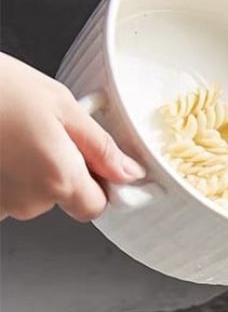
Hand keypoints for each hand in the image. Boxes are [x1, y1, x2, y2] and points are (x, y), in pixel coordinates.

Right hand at [0, 54, 143, 221]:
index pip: (96, 207)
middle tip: (42, 133)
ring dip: (28, 171)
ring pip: (30, 196)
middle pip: (61, 200)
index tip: (91, 163)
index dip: (97, 185)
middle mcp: (30, 201)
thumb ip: (100, 147)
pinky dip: (4, 173)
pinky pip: (4, 193)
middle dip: (60, 173)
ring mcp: (1, 204)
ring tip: (11, 132)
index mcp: (60, 179)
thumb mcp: (59, 104)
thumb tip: (130, 173)